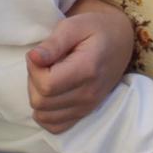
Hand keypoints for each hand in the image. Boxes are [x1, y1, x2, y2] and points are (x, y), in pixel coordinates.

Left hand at [26, 0, 133, 133]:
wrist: (119, 42)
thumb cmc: (95, 29)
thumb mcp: (74, 25)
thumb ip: (53, 43)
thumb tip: (33, 58)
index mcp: (87, 70)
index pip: (46, 85)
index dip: (33, 70)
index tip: (39, 55)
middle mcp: (89, 94)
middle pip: (41, 102)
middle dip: (33, 81)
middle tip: (44, 64)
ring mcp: (87, 107)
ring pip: (44, 115)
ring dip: (38, 95)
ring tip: (49, 76)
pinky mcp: (84, 113)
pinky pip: (55, 127)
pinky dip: (45, 113)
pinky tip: (49, 94)